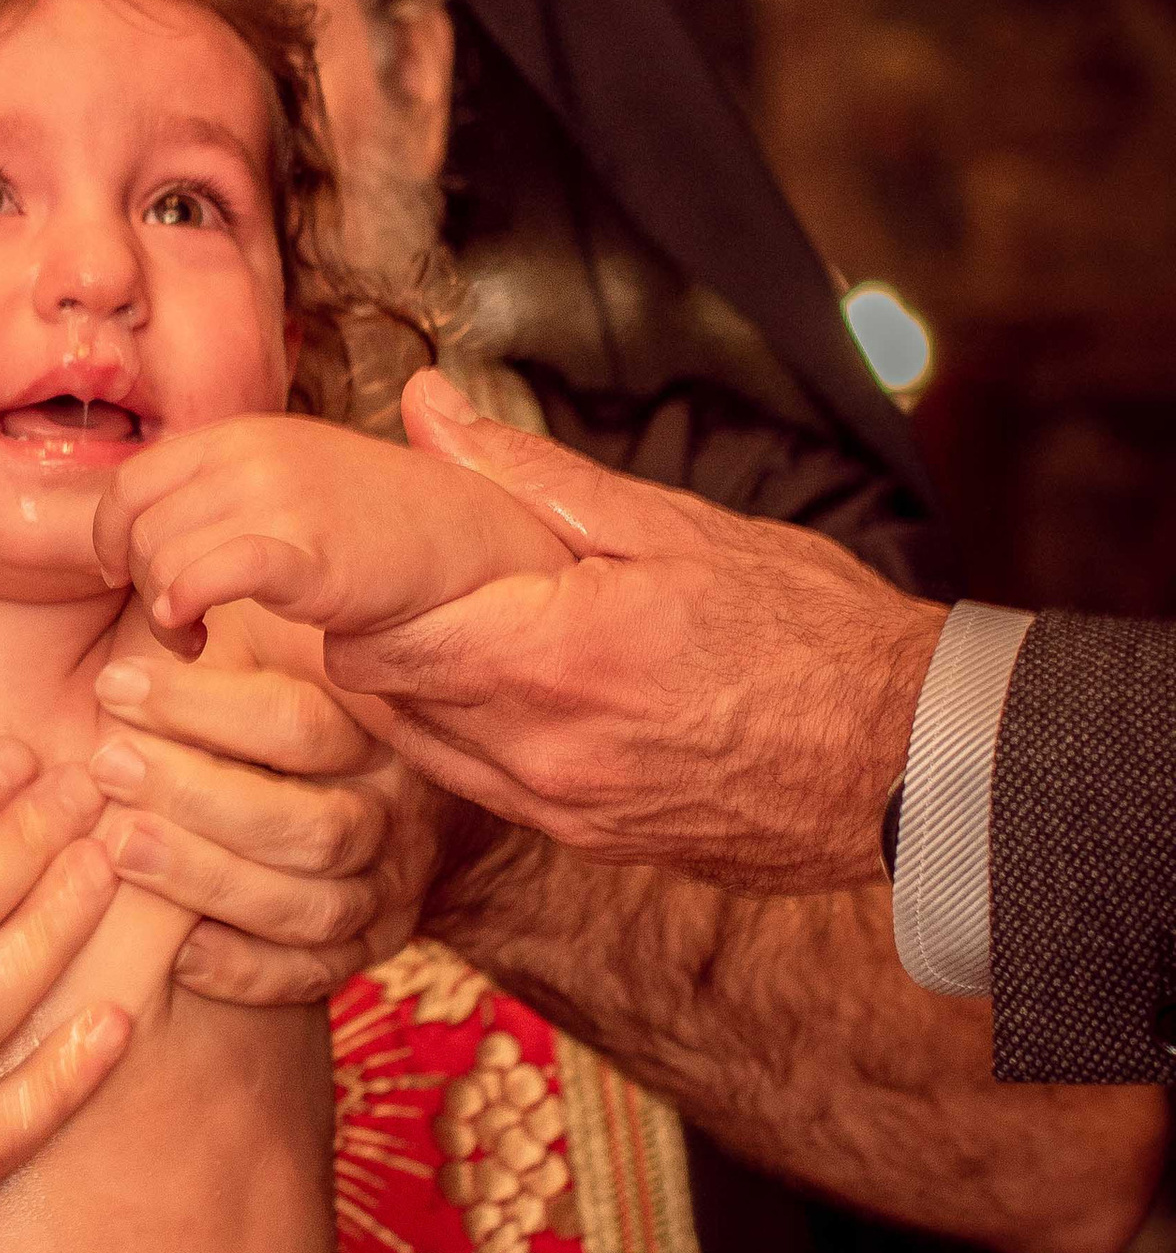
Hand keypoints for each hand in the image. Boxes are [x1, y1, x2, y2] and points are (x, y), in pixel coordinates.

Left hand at [87, 644, 455, 1002]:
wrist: (406, 802)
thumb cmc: (293, 705)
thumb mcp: (279, 650)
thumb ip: (236, 623)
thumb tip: (163, 575)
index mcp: (375, 734)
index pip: (297, 725)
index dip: (199, 705)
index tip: (114, 684)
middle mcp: (392, 818)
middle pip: (309, 825)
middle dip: (198, 798)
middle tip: (106, 766)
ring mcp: (385, 896)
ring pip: (307, 906)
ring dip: (207, 879)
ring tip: (117, 847)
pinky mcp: (362, 955)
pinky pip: (309, 975)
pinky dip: (243, 969)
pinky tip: (174, 950)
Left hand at [93, 408, 569, 658]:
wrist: (467, 544)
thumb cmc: (375, 526)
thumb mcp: (285, 482)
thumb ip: (220, 490)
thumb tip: (145, 518)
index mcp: (240, 434)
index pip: (129, 482)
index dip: (114, 539)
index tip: (133, 581)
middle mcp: (250, 454)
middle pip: (135, 525)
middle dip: (140, 582)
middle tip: (176, 620)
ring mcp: (278, 498)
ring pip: (160, 558)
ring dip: (164, 611)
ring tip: (195, 637)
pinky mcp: (305, 551)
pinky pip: (206, 574)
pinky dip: (184, 606)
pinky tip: (198, 634)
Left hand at [322, 370, 947, 889]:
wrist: (909, 759)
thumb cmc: (808, 628)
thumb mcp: (672, 524)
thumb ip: (527, 473)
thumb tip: (427, 409)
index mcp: (551, 661)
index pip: (370, 642)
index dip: (343, 593)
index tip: (357, 547)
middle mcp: (539, 754)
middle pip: (381, 697)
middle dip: (370, 633)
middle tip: (397, 576)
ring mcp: (561, 811)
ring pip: (423, 750)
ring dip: (416, 689)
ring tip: (451, 625)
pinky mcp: (588, 843)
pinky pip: (482, 787)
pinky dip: (468, 736)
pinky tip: (506, 686)